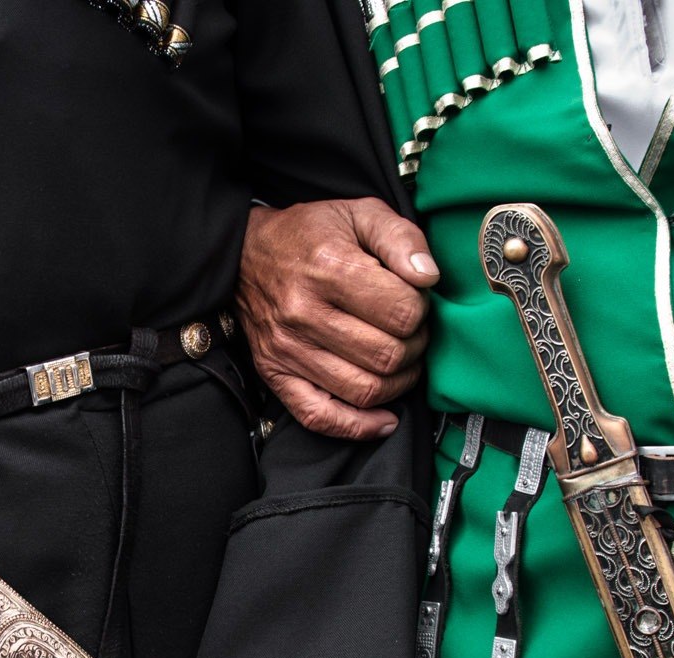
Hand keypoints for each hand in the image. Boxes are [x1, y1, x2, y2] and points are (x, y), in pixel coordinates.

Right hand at [238, 198, 436, 439]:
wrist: (245, 254)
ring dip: (399, 383)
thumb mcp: (361, 214)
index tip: (415, 300)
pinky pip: (320, 417)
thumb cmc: (311, 234)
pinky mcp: (276, 374)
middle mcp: (304, 314)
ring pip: (366, 390)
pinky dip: (358, 427)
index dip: (422, 309)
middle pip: (388, 355)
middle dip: (415, 347)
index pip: (402, 312)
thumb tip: (428, 277)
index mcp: (328, 268)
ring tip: (400, 360)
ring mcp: (288, 350)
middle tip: (411, 331)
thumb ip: (402, 238)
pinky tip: (384, 418)